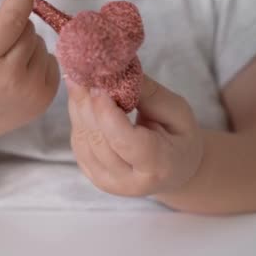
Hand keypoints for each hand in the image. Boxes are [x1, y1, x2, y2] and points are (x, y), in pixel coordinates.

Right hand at [0, 0, 59, 141]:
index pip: (13, 16)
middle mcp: (9, 78)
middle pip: (27, 28)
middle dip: (13, 24)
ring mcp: (30, 92)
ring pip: (40, 43)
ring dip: (25, 43)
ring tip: (2, 59)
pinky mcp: (43, 101)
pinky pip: (51, 61)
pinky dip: (37, 59)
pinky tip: (16, 71)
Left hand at [66, 75, 203, 196]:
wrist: (175, 169)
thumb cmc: (179, 137)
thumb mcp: (177, 111)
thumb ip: (149, 94)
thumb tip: (117, 73)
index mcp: (158, 165)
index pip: (124, 141)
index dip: (106, 114)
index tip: (97, 86)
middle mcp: (129, 182)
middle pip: (98, 140)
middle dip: (86, 105)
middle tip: (81, 74)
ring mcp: (107, 182)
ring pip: (82, 141)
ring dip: (77, 109)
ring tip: (79, 82)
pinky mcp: (92, 176)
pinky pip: (77, 144)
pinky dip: (76, 119)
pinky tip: (81, 100)